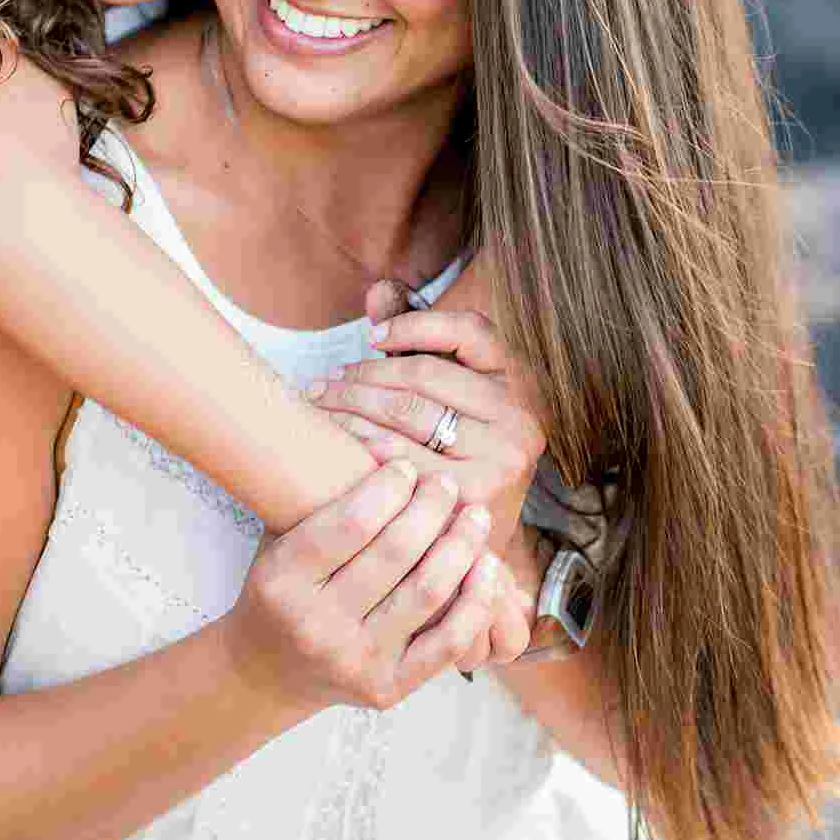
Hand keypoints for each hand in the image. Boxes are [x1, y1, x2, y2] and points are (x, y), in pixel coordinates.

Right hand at [219, 460, 504, 716]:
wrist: (267, 672)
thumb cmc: (281, 588)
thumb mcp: (280, 537)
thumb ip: (318, 496)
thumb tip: (377, 436)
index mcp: (282, 579)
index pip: (350, 523)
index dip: (388, 487)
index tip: (407, 466)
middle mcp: (315, 624)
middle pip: (395, 553)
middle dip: (430, 509)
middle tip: (446, 485)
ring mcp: (354, 661)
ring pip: (427, 592)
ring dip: (461, 545)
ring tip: (474, 514)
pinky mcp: (388, 688)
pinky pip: (447, 641)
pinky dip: (474, 600)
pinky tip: (487, 565)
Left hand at [302, 279, 547, 667]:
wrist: (472, 549)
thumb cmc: (448, 453)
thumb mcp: (441, 390)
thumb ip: (415, 336)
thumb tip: (379, 289)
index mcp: (521, 381)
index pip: (469, 331)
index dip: (413, 327)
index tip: (369, 338)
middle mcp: (521, 419)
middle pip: (426, 376)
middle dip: (363, 375)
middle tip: (319, 381)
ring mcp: (505, 461)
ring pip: (410, 414)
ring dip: (353, 407)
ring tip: (317, 407)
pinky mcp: (477, 500)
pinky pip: (405, 460)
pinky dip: (364, 448)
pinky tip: (336, 445)